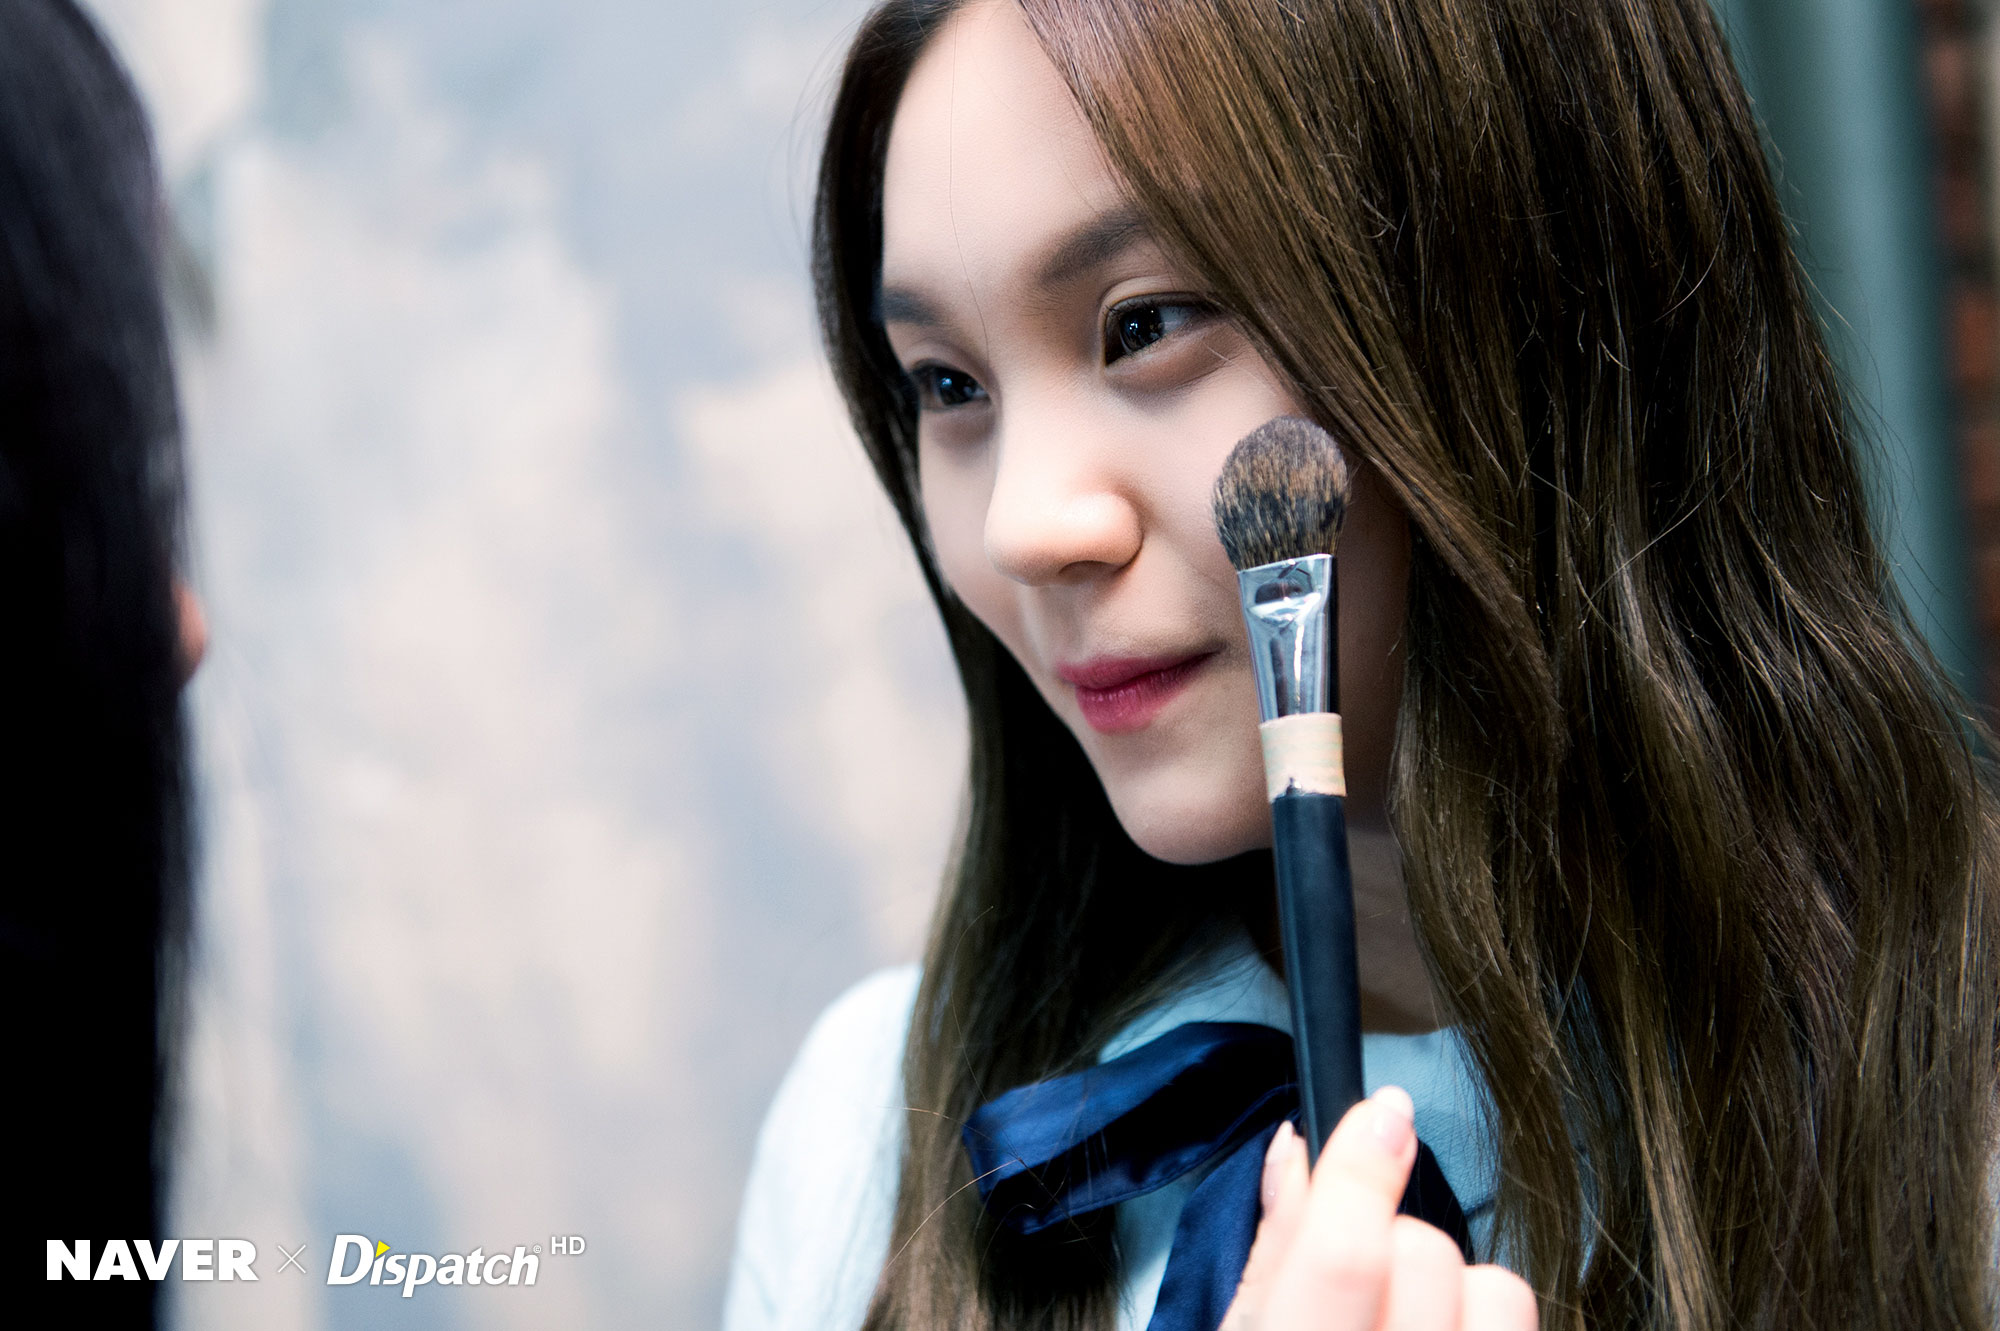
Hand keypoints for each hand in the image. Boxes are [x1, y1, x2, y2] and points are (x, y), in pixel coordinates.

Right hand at [1223, 1088, 1536, 1330]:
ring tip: (1408, 1311)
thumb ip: (1272, 1252)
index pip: (1346, 1258)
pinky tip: (1440, 1329)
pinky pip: (1518, 1312)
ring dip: (1452, 1279)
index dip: (1363, 1171)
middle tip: (1358, 1275)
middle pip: (1423, 1253)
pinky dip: (1484, 1309)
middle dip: (1391, 1237)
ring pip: (1496, 1286)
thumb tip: (1294, 1146)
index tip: (1381, 1112)